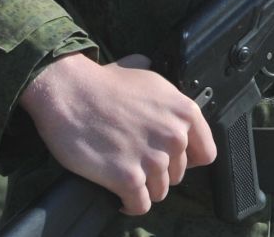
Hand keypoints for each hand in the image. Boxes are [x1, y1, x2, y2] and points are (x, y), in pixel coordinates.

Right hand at [19, 53, 215, 215]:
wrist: (68, 92)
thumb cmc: (100, 83)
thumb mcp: (142, 74)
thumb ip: (159, 87)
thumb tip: (152, 67)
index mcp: (183, 111)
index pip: (205, 153)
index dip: (187, 159)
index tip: (171, 159)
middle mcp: (174, 135)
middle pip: (178, 175)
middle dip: (158, 172)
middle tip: (135, 162)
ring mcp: (153, 158)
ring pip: (159, 192)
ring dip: (142, 188)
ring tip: (124, 175)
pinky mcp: (128, 178)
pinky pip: (139, 205)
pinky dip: (128, 204)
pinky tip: (118, 194)